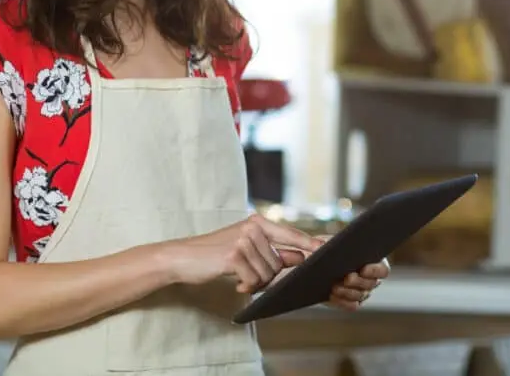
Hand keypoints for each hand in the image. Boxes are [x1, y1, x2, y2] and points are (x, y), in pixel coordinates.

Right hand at [161, 214, 321, 293]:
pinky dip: (245, 286)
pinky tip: (233, 282)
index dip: (310, 244)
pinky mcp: (234, 256)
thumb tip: (299, 258)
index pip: (291, 234)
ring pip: (267, 274)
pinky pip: (253, 280)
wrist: (182, 258)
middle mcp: (253, 227)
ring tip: (237, 276)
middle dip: (267, 275)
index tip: (327, 248)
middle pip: (279, 263)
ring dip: (254, 281)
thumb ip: (273, 252)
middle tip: (247, 275)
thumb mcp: (246, 249)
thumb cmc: (215, 254)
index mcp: (258, 222)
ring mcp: (244, 240)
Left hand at [312, 232, 389, 310]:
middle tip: (347, 278)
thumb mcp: (326, 242)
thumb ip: (325, 242)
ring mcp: (361, 292)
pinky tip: (331, 295)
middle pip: (371, 284)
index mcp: (372, 261)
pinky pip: (350, 305)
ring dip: (348, 292)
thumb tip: (321, 246)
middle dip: (359, 281)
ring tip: (335, 286)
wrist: (316, 263)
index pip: (383, 269)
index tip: (363, 269)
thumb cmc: (326, 248)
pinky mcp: (349, 302)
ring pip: (360, 295)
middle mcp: (370, 279)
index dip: (375, 270)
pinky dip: (341, 301)